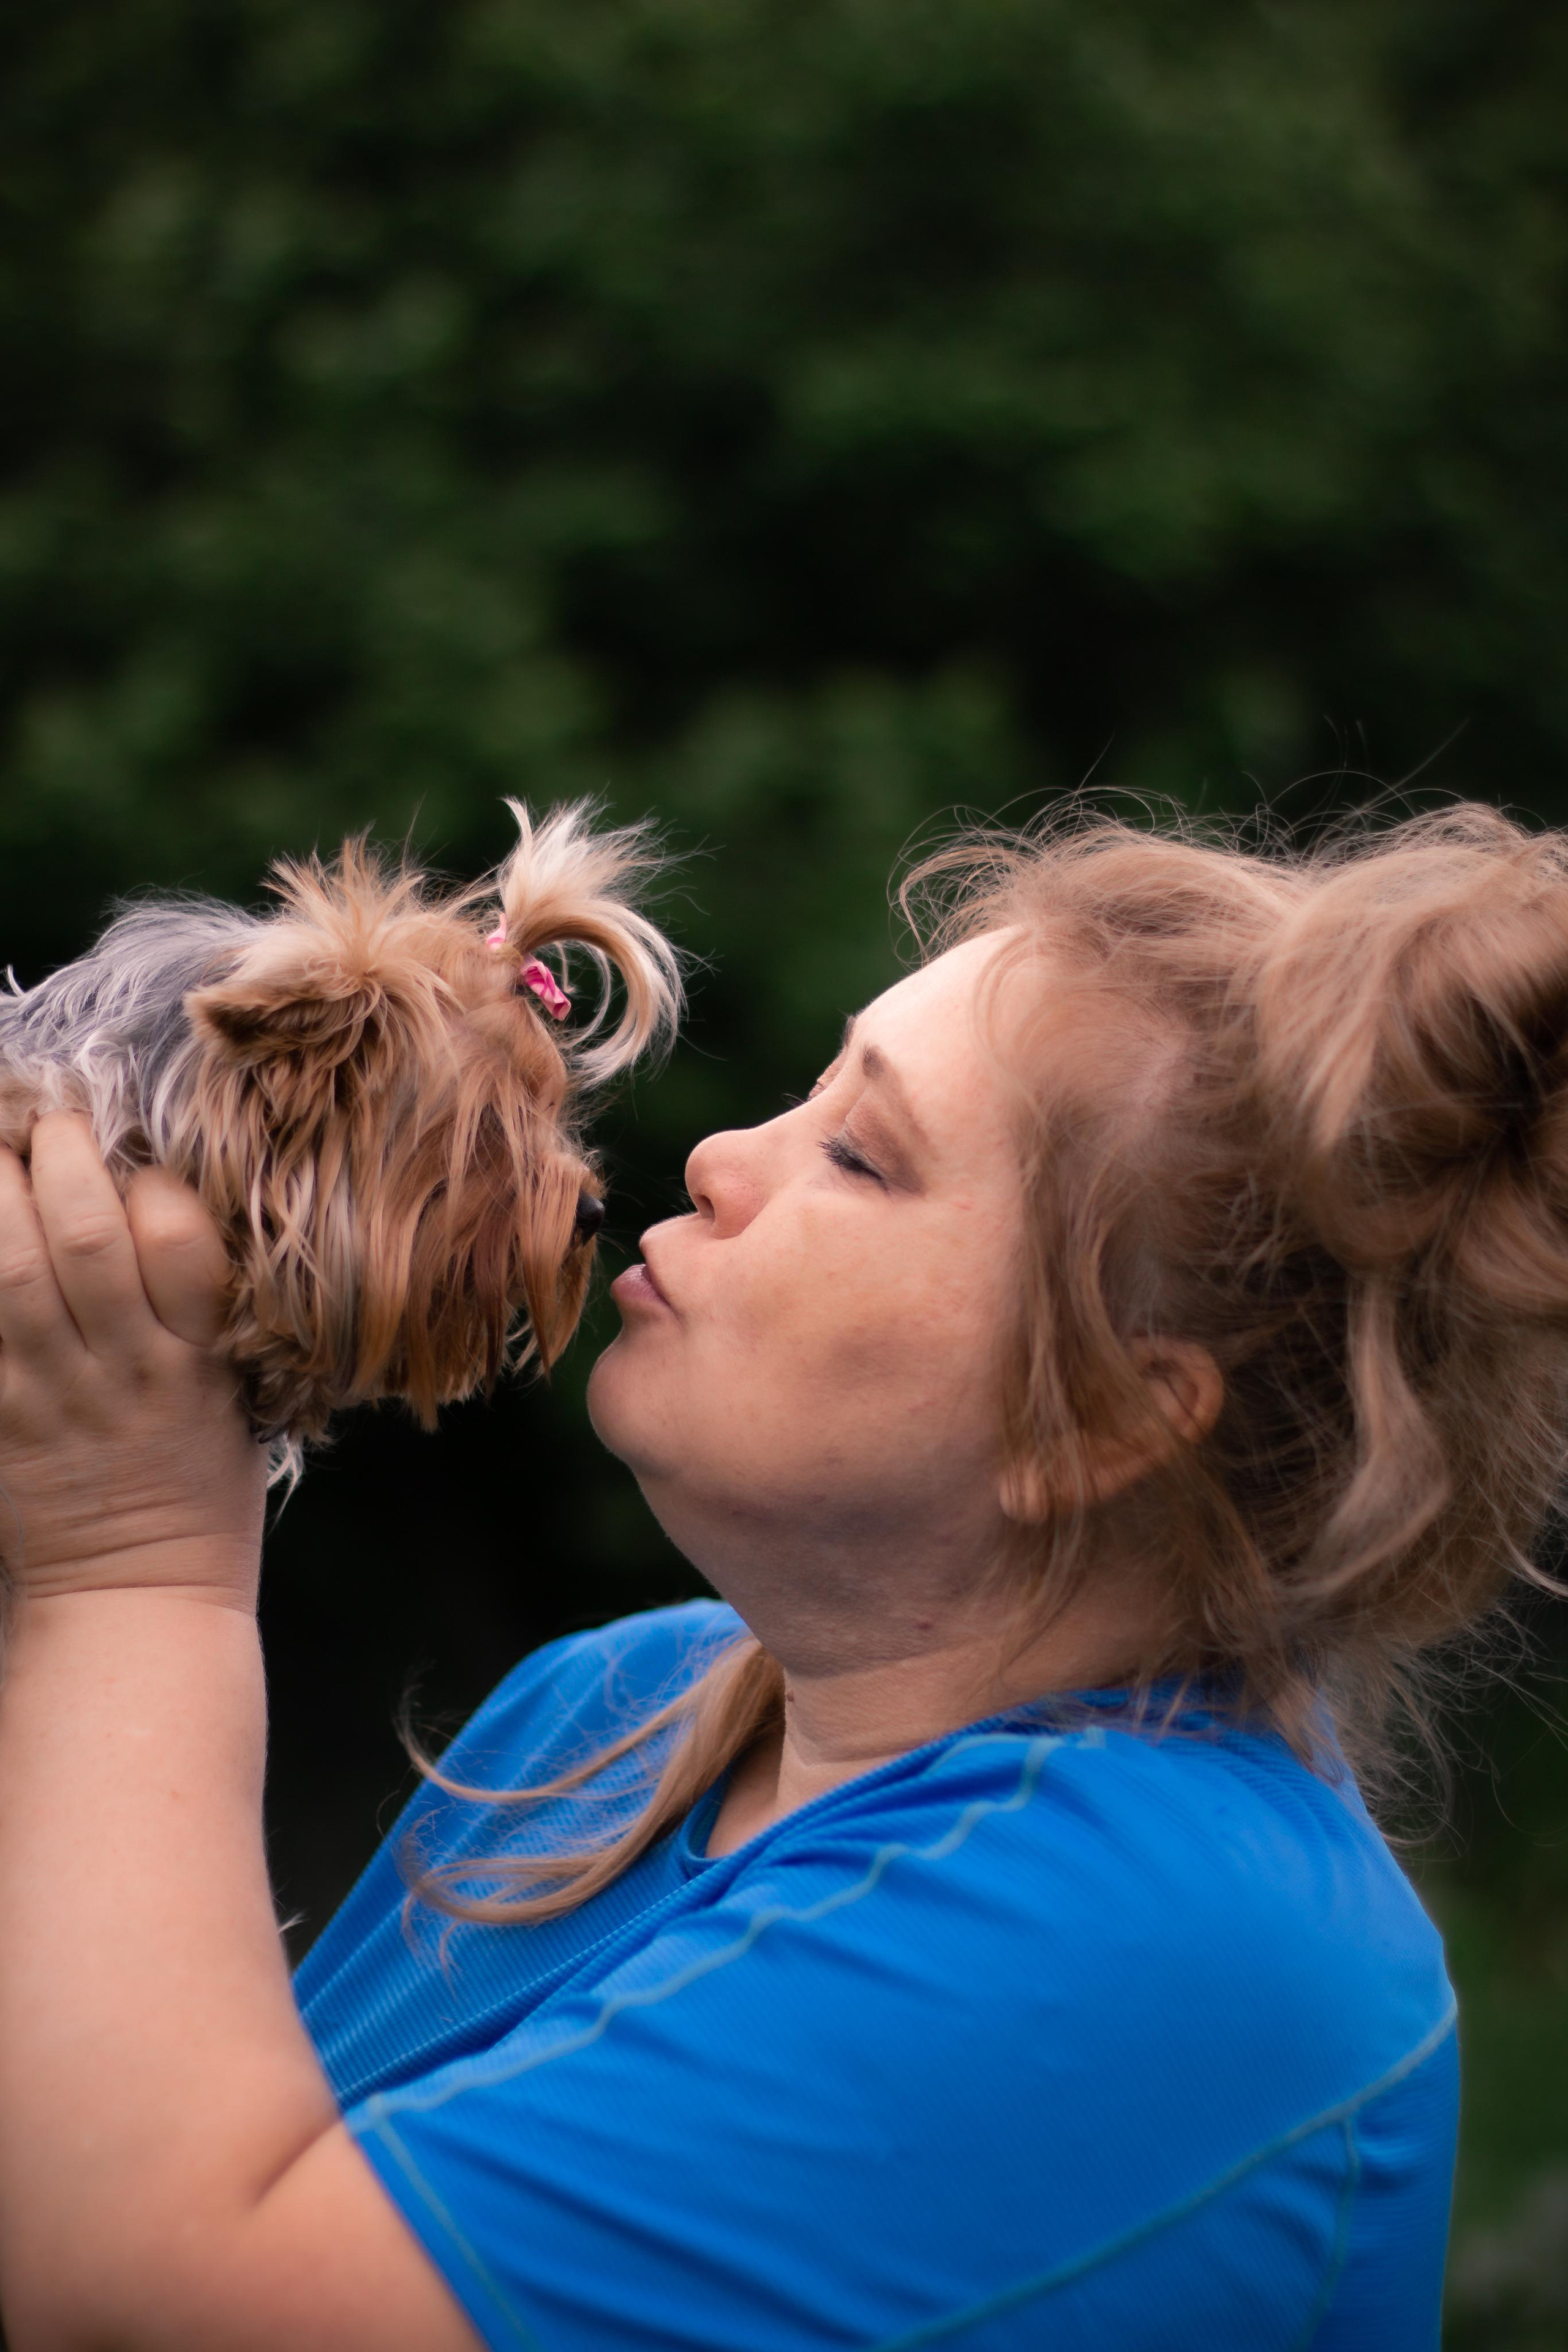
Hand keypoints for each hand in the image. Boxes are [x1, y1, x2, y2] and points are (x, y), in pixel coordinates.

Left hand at [0, 1113, 265, 1605]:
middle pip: (78, 1240)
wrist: (139, 1592)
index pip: (177, 1239)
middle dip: (57, 1158)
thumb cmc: (198, 1478)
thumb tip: (150, 1188)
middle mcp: (121, 1372)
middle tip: (51, 1123)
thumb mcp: (235, 1386)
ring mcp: (46, 1396)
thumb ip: (199, 1302)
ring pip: (6, 1272)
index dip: (148, 1179)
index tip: (136, 1159)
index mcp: (196, 1360)